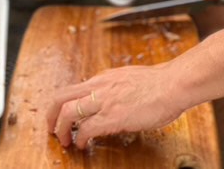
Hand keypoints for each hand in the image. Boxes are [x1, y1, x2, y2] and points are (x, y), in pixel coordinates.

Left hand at [47, 64, 184, 148]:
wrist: (172, 84)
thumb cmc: (159, 84)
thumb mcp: (130, 79)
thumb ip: (116, 88)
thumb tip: (113, 101)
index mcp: (104, 78)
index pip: (74, 89)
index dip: (64, 105)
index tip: (63, 116)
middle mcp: (99, 86)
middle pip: (61, 96)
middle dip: (51, 114)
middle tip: (51, 128)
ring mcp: (105, 100)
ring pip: (68, 111)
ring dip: (60, 128)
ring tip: (63, 140)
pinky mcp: (113, 116)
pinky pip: (86, 128)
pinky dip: (80, 139)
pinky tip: (83, 145)